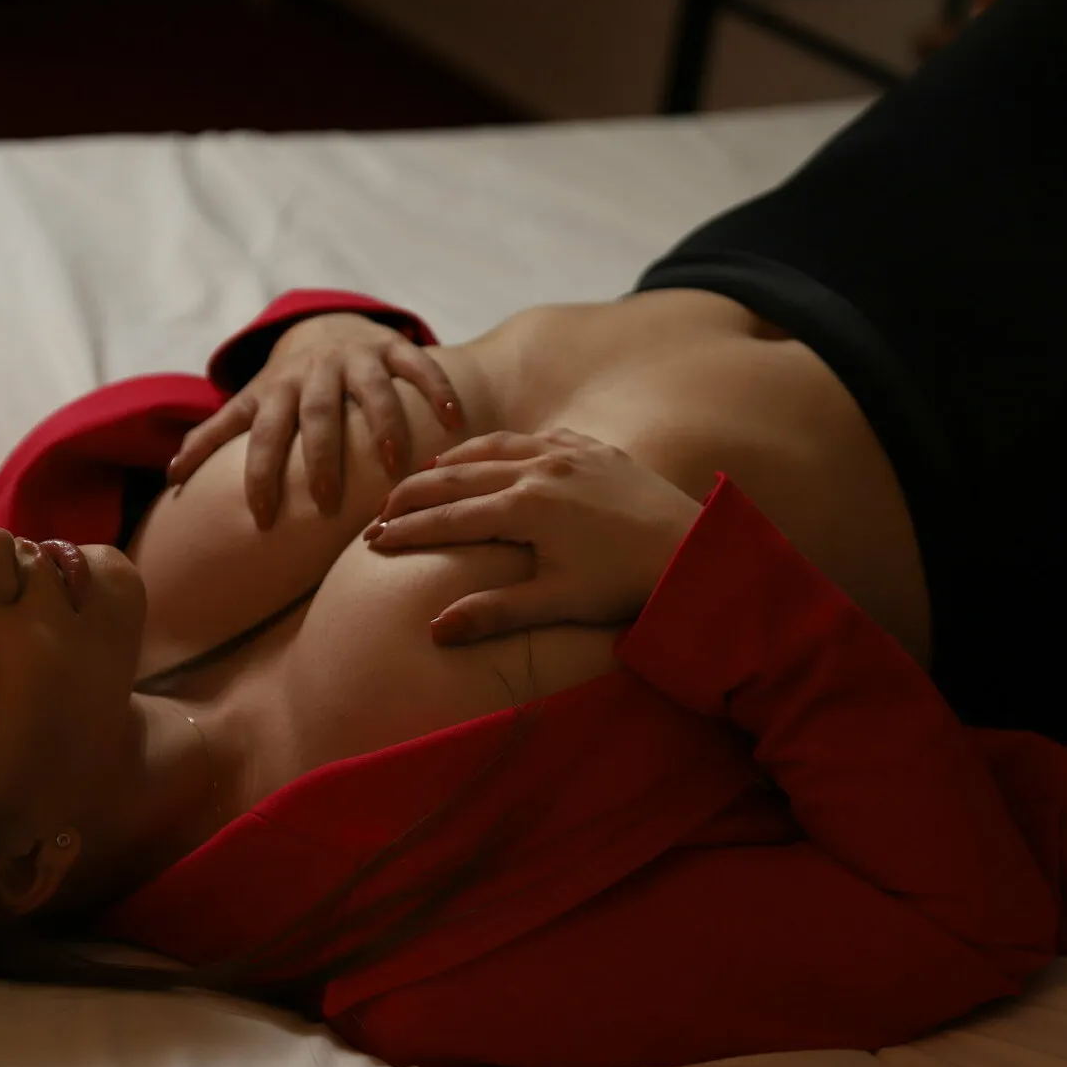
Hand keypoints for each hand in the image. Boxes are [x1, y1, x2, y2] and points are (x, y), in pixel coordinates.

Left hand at [166, 313, 465, 528]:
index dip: (259, 472)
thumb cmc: (287, 385)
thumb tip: (171, 476)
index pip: (261, 434)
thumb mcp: (251, 403)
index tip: (262, 516)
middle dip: (320, 457)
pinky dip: (435, 387)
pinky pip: (416, 363)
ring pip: (370, 389)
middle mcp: (314, 373)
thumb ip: (215, 435)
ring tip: (394, 464)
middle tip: (326, 504)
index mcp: (277, 392)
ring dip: (382, 423)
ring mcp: (356, 357)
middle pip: (315, 415)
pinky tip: (454, 417)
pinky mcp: (391, 347)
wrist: (326, 326)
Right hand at [363, 429, 701, 644]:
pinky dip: (504, 445)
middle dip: (414, 494)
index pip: (449, 519)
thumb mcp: (558, 602)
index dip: (406, 531)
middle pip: (459, 476)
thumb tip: (435, 629)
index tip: (372, 542)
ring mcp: (568, 453)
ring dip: (453, 462)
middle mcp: (540, 470)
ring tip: (425, 476)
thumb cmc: (625, 583)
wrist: (694, 549)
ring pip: (494, 448)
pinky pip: (536, 437)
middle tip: (381, 512)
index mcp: (526, 508)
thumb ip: (494, 613)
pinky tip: (495, 454)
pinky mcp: (594, 449)